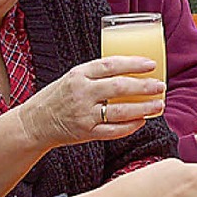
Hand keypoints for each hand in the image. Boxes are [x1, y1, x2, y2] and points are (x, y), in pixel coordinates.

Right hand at [18, 55, 165, 151]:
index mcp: (79, 74)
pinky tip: (142, 121)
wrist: (35, 122)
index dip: (133, 64)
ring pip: (120, 111)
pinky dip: (130, 126)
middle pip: (119, 88)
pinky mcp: (86, 132)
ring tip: (159, 105)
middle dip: (144, 87)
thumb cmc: (57, 98)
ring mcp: (84, 114)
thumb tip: (130, 72)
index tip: (151, 64)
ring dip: (143, 108)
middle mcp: (81, 93)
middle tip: (160, 86)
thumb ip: (95, 75)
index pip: (110, 65)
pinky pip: (113, 130)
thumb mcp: (72, 78)